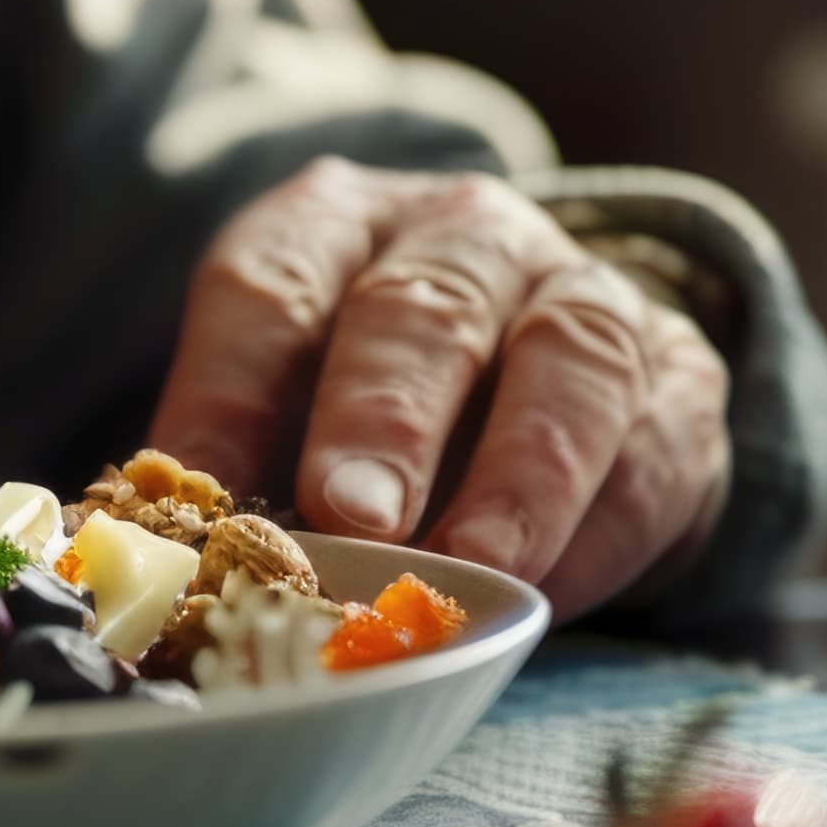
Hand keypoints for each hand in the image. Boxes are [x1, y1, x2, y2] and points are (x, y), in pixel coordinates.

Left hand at [148, 162, 728, 618]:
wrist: (552, 374)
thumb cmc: (376, 398)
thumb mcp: (284, 404)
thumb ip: (228, 464)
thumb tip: (148, 563)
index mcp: (334, 229)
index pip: (271, 286)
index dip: (232, 389)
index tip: (205, 487)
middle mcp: (464, 236)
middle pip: (423, 309)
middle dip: (387, 413)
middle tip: (355, 514)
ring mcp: (583, 294)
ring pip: (566, 363)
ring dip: (519, 476)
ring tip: (474, 567)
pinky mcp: (679, 376)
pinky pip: (651, 448)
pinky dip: (598, 533)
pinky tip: (547, 597)